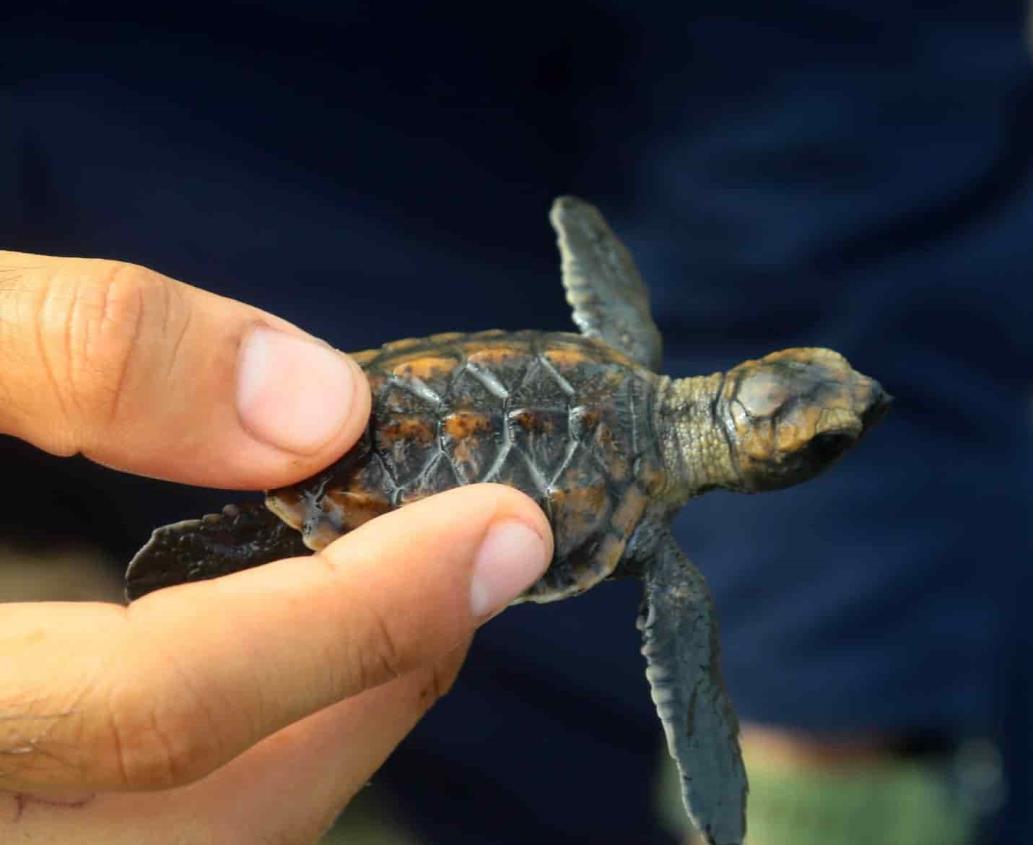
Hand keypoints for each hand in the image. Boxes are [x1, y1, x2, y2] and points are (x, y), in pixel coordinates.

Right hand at [0, 252, 552, 842]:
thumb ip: (75, 353)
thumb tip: (314, 402)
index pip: (160, 715)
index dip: (361, 614)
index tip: (503, 526)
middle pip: (210, 819)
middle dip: (380, 678)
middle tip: (471, 552)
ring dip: (340, 722)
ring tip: (402, 584)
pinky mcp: (17, 813)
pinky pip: (168, 832)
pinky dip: (265, 753)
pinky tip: (293, 648)